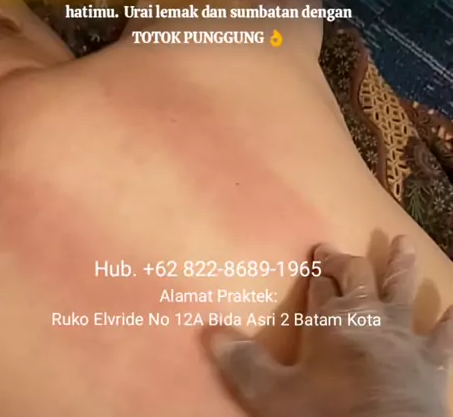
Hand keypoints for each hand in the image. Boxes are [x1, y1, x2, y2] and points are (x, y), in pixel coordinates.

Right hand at [202, 236, 452, 416]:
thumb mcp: (274, 396)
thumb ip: (243, 364)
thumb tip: (210, 331)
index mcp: (330, 320)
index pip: (320, 288)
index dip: (315, 273)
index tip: (311, 260)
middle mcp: (367, 317)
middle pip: (357, 277)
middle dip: (345, 262)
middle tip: (334, 250)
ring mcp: (403, 336)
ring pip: (401, 291)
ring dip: (400, 267)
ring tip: (403, 243)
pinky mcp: (432, 361)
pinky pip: (444, 335)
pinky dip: (448, 321)